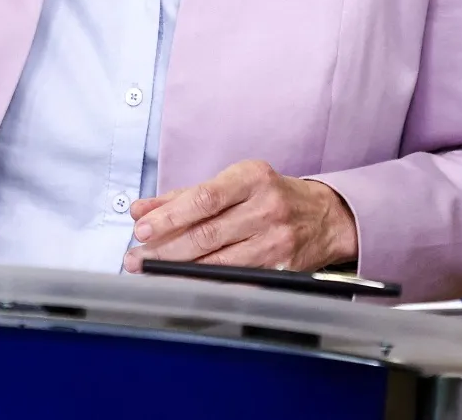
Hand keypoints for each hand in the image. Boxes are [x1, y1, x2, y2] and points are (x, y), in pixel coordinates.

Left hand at [123, 159, 357, 273]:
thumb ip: (184, 196)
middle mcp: (267, 207)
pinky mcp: (282, 268)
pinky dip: (207, 283)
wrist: (325, 217)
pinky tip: (184, 283)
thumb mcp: (233, 184)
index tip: (143, 228)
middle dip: (166, 249)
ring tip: (150, 271)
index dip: (171, 215)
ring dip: (179, 269)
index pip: (205, 197)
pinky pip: (236, 279)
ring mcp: (276, 240)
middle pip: (208, 233)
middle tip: (136, 257)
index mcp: (252, 178)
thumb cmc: (271, 196)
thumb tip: (141, 210)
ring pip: (219, 261)